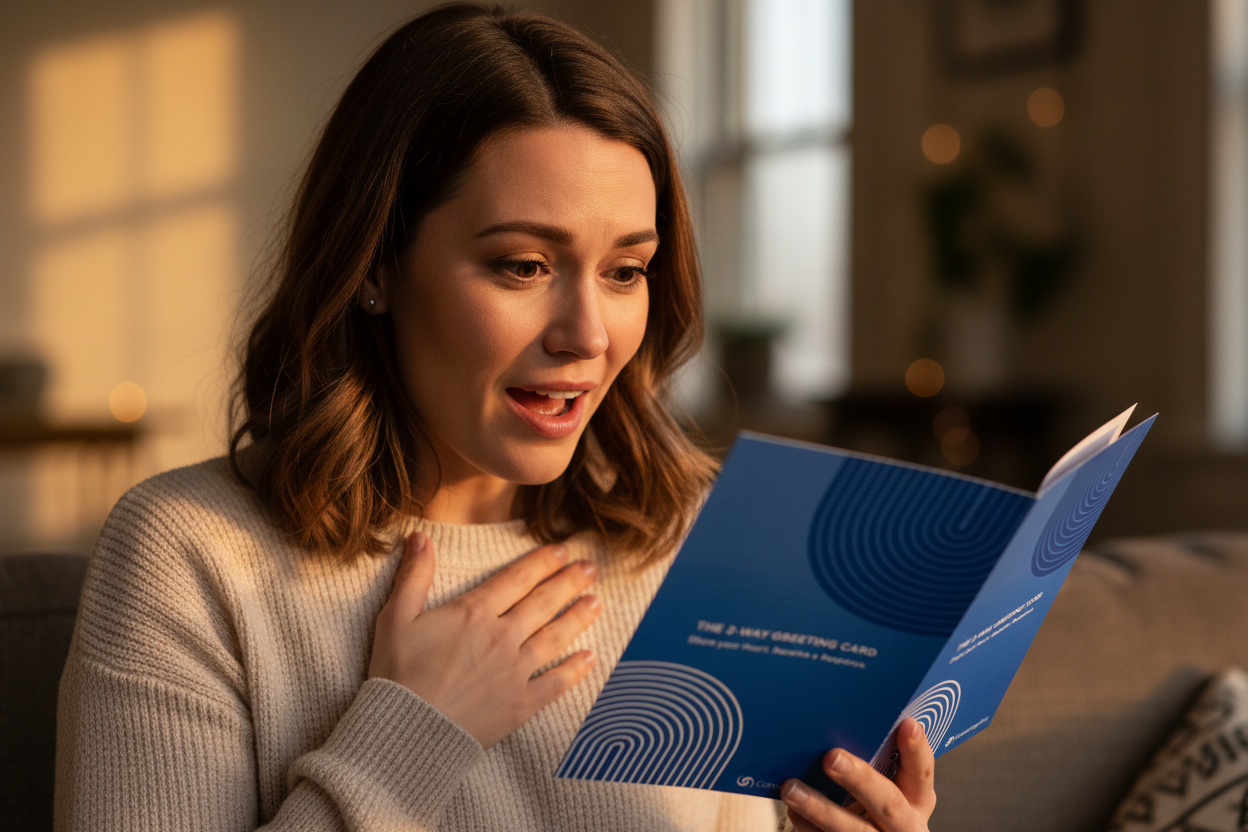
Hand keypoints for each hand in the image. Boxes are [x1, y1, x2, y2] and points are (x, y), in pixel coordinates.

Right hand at [368, 531, 602, 747]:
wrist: (405, 729)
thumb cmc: (396, 673)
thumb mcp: (396, 617)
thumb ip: (414, 575)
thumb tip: (419, 536)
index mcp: (474, 613)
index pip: (516, 579)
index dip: (542, 562)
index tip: (562, 550)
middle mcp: (501, 637)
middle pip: (543, 603)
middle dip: (569, 582)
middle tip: (590, 568)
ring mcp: (515, 671)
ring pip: (555, 637)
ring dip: (578, 617)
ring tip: (597, 602)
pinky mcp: (520, 704)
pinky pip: (555, 683)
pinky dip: (574, 670)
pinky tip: (589, 657)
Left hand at [781, 718, 935, 831]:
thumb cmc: (877, 809)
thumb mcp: (891, 789)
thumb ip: (877, 764)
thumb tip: (839, 725)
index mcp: (917, 800)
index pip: (922, 772)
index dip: (916, 750)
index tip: (907, 724)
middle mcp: (904, 825)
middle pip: (887, 802)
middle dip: (860, 779)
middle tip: (832, 757)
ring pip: (852, 829)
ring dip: (820, 808)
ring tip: (792, 788)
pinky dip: (808, 826)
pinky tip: (793, 811)